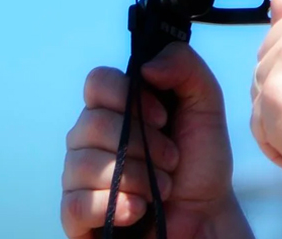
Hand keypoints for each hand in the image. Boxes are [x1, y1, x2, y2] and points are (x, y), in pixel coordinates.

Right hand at [61, 43, 253, 238]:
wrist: (206, 215)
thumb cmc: (201, 159)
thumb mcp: (206, 103)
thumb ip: (185, 67)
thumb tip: (146, 67)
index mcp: (117, 107)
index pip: (96, 81)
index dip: (127, 96)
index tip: (162, 116)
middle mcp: (91, 138)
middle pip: (91, 124)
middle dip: (143, 144)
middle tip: (172, 159)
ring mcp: (80, 176)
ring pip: (84, 165)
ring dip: (136, 178)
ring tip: (162, 188)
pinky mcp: (77, 215)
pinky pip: (75, 205)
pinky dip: (115, 206)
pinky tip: (139, 209)